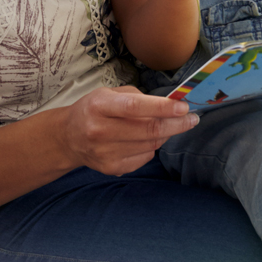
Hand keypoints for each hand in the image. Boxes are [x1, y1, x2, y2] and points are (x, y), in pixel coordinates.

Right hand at [57, 86, 199, 175]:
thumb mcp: (109, 93)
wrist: (69, 137)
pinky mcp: (112, 168)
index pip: (135, 107)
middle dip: (176, 124)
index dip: (162, 108)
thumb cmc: (94, 109)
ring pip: (150, 145)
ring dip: (165, 134)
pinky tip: (146, 139)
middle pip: (148, 130)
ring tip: (168, 125)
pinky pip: (144, 158)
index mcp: (99, 105)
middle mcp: (100, 130)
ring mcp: (105, 153)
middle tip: (192, 119)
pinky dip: (152, 147)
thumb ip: (137, 97)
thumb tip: (170, 105)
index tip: (184, 107)